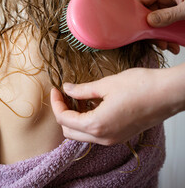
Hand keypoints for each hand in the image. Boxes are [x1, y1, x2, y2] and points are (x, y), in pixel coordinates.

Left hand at [51, 67, 184, 144]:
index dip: (56, 104)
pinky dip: (87, 121)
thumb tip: (67, 89)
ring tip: (78, 98)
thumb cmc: (141, 86)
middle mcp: (103, 138)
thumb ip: (82, 90)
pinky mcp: (119, 136)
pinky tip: (91, 104)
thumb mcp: (106, 85)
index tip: (55, 90)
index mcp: (96, 125)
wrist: (169, 93)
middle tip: (63, 95)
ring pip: (81, 134)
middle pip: (69, 131)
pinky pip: (95, 133)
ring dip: (74, 118)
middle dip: (62, 113)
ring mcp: (112, 139)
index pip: (63, 119)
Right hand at [135, 0, 184, 53]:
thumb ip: (168, 15)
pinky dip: (168, 37)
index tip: (133, 29)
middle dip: (150, 30)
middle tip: (157, 43)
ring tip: (168, 47)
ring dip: (160, 37)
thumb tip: (149, 22)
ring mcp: (171, 6)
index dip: (134, 13)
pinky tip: (174, 46)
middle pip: (147, 13)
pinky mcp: (177, 15)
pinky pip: (166, 26)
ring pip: (156, 22)